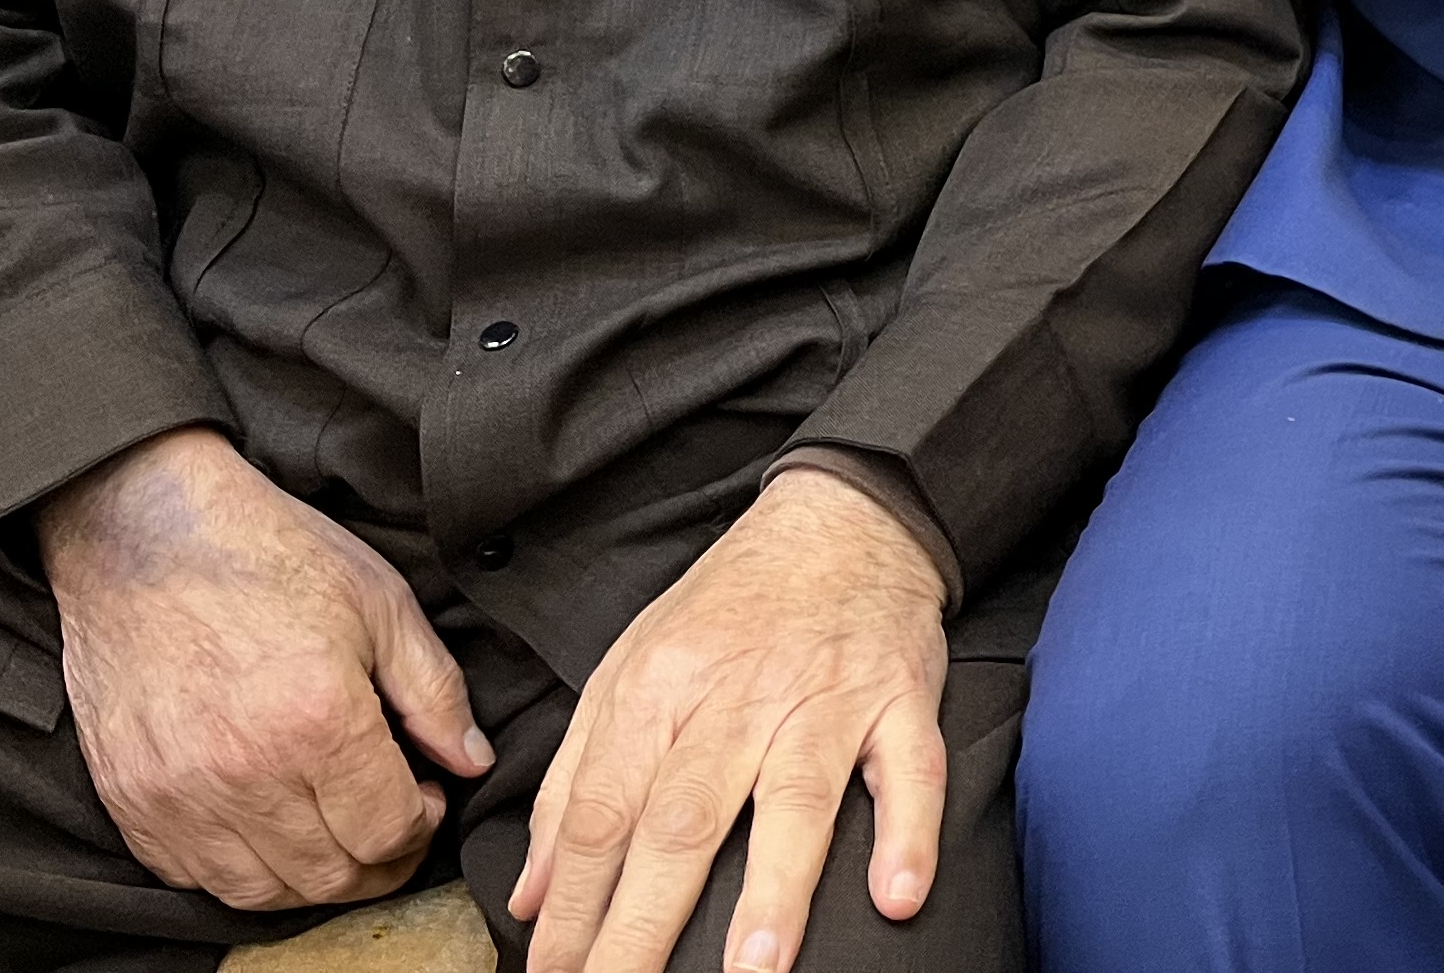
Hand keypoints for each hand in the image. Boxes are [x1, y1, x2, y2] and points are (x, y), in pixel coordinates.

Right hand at [35, 426, 492, 910]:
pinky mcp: (131, 804)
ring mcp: (179, 797)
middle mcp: (246, 776)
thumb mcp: (381, 603)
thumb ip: (435, 692)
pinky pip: (193, 877)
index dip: (423, 824)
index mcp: (320, 723)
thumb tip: (472, 761)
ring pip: (263, 893)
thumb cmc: (268, 557)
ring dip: (312, 875)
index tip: (425, 792)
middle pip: (331, 877)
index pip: (388, 832)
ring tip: (332, 825)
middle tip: (389, 816)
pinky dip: (240, 868)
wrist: (143, 536)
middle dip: (378, 860)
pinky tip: (266, 821)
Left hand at [513, 465, 949, 972]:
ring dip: (774, 889)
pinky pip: (910, 768)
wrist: (844, 516)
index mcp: (657, 689)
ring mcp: (825, 697)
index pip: (601, 814)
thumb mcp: (630, 667)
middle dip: (644, 924)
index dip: (573, 907)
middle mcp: (737, 696)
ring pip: (796, 797)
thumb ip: (576, 781)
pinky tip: (897, 895)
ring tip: (754, 969)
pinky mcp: (901, 697)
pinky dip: (909, 830)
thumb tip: (533, 895)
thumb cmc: (732, 604)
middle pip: (682, 820)